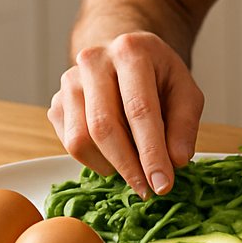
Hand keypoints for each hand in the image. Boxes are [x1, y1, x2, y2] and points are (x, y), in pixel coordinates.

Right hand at [47, 31, 203, 198]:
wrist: (125, 57)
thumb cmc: (159, 77)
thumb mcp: (185, 91)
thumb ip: (185, 124)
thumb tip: (175, 161)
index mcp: (131, 51)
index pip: (139, 109)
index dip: (151, 152)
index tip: (162, 185)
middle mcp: (94, 61)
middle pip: (104, 127)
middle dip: (128, 167)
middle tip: (147, 191)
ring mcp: (69, 81)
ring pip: (81, 140)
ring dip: (110, 166)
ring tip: (134, 169)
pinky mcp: (56, 102)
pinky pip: (69, 144)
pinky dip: (94, 160)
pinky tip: (115, 155)